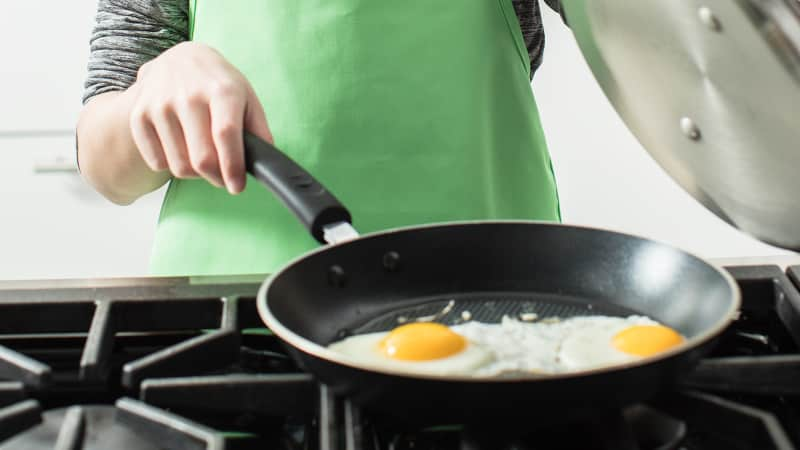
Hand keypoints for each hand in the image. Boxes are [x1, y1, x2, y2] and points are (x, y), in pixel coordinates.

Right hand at [128, 41, 271, 193]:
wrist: (181, 59)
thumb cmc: (220, 84)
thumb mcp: (247, 98)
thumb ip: (259, 131)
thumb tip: (262, 163)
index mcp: (222, 90)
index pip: (225, 135)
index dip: (232, 167)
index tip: (237, 187)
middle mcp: (188, 95)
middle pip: (201, 158)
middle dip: (217, 178)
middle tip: (223, 177)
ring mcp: (160, 104)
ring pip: (179, 165)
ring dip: (196, 174)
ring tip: (203, 159)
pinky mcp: (139, 115)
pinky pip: (157, 162)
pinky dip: (171, 165)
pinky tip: (181, 150)